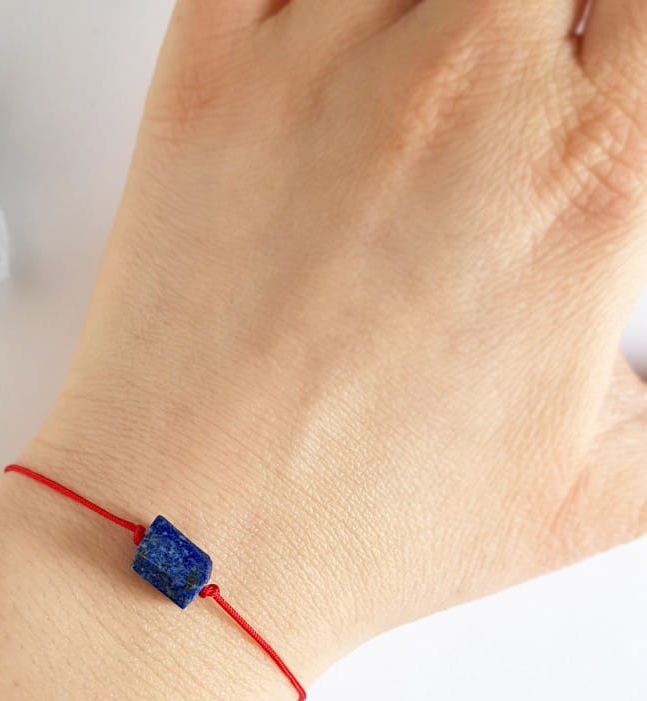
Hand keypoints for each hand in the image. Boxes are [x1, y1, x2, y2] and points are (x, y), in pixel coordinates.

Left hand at [30, 0, 646, 661]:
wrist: (201, 540)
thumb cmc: (367, 526)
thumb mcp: (598, 491)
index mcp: (587, 175)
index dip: (618, 35)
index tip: (593, 70)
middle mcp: (464, 92)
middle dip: (535, 18)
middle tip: (499, 77)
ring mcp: (321, 67)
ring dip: (431, 8)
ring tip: (416, 79)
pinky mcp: (206, 80)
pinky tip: (327, 37)